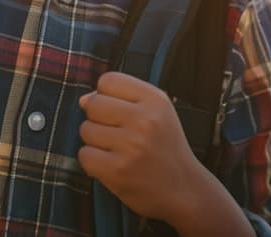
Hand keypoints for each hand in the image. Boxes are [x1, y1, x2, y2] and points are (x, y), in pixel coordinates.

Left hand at [78, 72, 250, 235]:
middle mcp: (145, 120)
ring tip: (117, 151)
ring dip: (95, 142)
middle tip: (116, 134)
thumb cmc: (165, 149)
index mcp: (156, 100)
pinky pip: (84, 155)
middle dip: (98, 119)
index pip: (108, 80)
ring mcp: (131, 146)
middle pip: (93, 104)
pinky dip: (93, 162)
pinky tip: (111, 165)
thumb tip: (83, 99)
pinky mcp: (118, 170)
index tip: (116, 110)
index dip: (105, 95)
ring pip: (86, 130)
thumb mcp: (157, 113)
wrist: (186, 191)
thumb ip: (123, 99)